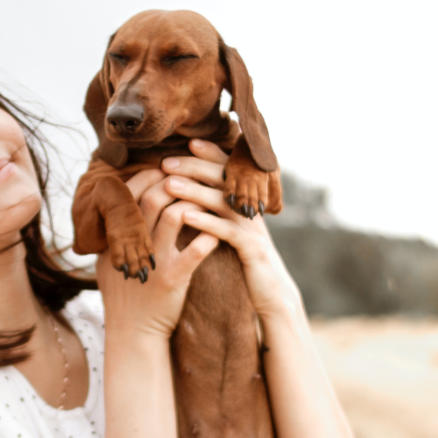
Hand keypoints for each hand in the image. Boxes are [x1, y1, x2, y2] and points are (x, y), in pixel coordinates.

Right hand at [96, 167, 219, 339]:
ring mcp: (153, 261)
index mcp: (116, 237)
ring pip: (174, 216)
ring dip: (194, 202)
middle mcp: (132, 245)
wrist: (132, 332)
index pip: (129, 194)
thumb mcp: (109, 260)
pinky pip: (194, 252)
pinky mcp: (172, 279)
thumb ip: (115, 233)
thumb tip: (121, 203)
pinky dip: (208, 237)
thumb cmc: (125, 294)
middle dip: (174, 182)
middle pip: (152, 198)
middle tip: (191, 177)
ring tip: (208, 198)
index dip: (148, 176)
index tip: (166, 169)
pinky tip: (218, 232)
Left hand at [158, 140, 302, 319]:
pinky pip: (227, 231)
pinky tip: (185, 216)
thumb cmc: (246, 262)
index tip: (187, 143)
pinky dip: (205, 222)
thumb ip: (222, 211)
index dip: (210, 154)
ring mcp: (253, 228)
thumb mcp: (234, 231)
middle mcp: (251, 209)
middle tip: (165, 162)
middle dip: (194, 167)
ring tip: (169, 184)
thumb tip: (195, 192)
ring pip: (222, 202)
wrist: (272, 294)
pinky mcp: (252, 249)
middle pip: (224, 178)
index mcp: (245, 202)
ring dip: (194, 191)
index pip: (229, 170)